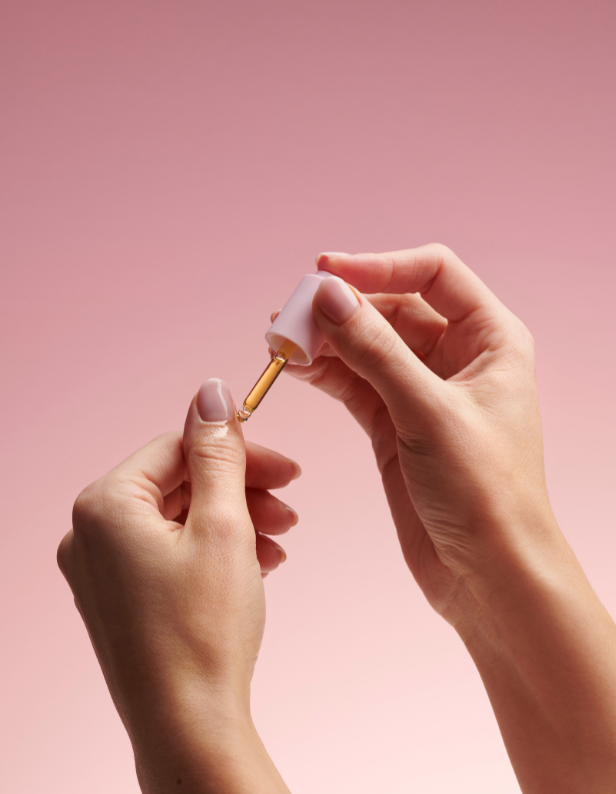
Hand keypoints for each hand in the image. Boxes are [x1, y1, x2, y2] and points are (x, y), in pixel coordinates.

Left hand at [57, 379, 294, 792]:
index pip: (178, 447)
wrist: (189, 727)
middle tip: (290, 502)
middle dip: (241, 491)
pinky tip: (257, 562)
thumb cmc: (204, 629)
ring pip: (178, 519)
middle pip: (178, 483)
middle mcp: (89, 532)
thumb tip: (211, 390)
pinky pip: (169, 551)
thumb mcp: (223, 524)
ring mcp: (100, 568)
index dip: (238, 452)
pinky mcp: (118, 597)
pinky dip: (214, 550)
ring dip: (235, 521)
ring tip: (281, 540)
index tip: (286, 466)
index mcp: (104, 504)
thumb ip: (217, 452)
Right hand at [286, 244, 551, 619]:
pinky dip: (325, 373)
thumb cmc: (486, 493)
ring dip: (325, 340)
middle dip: (341, 309)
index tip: (326, 272)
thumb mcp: (428, 412)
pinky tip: (295, 367)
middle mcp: (458, 358)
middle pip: (391, 308)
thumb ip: (375, 350)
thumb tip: (327, 296)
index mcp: (490, 339)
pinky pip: (354, 383)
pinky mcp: (394, 423)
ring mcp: (422, 391)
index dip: (379, 265)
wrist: (488, 574)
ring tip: (280, 340)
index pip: (432, 273)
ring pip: (366, 346)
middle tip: (290, 315)